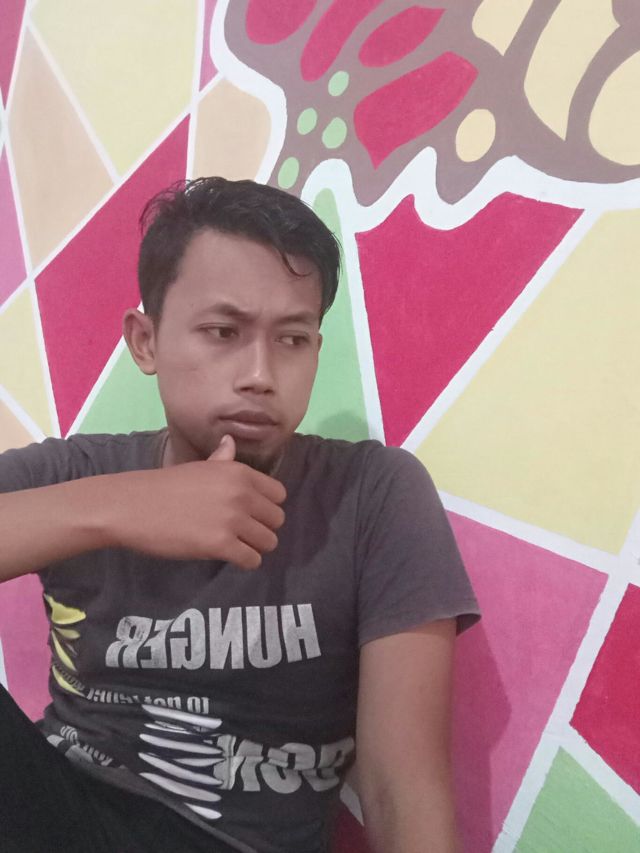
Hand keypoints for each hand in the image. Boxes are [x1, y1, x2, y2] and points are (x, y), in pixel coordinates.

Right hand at [111, 435, 285, 568]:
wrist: (133, 506)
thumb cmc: (164, 486)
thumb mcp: (199, 468)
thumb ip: (222, 460)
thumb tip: (231, 442)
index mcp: (239, 472)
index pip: (279, 494)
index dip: (267, 506)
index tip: (251, 514)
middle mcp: (241, 493)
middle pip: (277, 520)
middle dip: (263, 528)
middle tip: (242, 533)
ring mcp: (232, 519)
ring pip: (268, 542)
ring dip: (254, 547)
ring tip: (235, 546)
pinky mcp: (221, 544)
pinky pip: (251, 560)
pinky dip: (244, 562)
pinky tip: (228, 556)